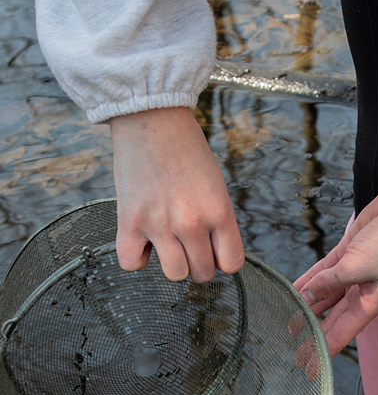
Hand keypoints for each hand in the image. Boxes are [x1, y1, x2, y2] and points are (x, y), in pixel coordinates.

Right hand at [110, 106, 243, 281]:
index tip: (215, 251)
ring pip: (173, 274)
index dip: (223, 260)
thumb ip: (217, 219)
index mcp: (219, 211)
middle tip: (189, 243)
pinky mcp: (129, 222)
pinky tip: (142, 240)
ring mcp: (159, 224)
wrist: (153, 120)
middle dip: (198, 261)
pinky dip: (137, 257)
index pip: (231, 263)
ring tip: (167, 242)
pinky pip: (132, 264)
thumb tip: (214, 252)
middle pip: (201, 272)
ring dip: (172, 262)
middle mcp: (191, 222)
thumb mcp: (216, 184)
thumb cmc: (186, 149)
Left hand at [294, 186, 377, 356]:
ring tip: (285, 319)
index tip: (308, 368)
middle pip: (331, 318)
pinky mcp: (349, 251)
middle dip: (311, 333)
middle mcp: (363, 291)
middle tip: (291, 350)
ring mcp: (355, 270)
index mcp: (371, 303)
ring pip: (324, 294)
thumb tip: (305, 296)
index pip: (340, 334)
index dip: (323, 351)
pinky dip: (308, 279)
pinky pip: (323, 270)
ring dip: (305, 304)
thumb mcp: (358, 267)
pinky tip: (293, 288)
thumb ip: (329, 283)